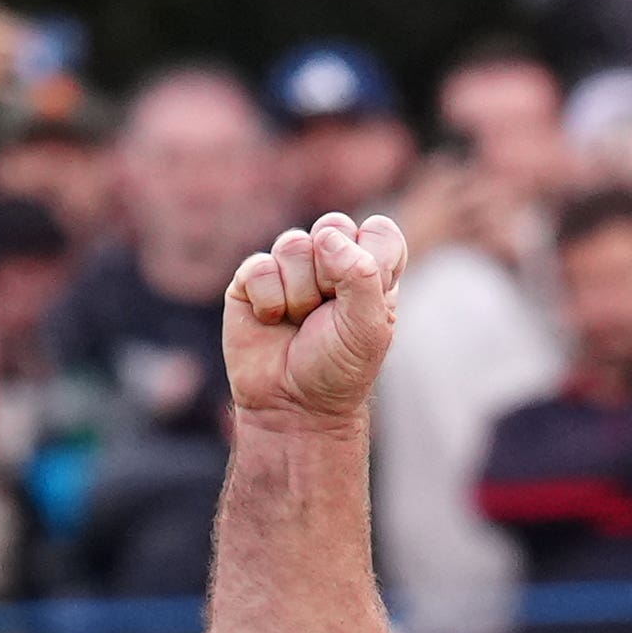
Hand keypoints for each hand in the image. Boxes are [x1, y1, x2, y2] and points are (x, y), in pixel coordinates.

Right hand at [224, 211, 408, 429]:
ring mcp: (290, 268)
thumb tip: (325, 239)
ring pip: (293, 244)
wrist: (292, 406)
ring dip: (299, 294)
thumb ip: (361, 275)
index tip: (365, 300)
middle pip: (333, 226)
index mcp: (369, 270)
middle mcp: (330, 262)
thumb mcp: (367, 327)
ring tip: (299, 323)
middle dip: (331, 274)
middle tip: (328, 313)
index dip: (372, 258)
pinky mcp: (252, 280)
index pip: (378, 230)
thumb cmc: (338, 369)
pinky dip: (269, 301)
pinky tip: (272, 322)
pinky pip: (260, 266)